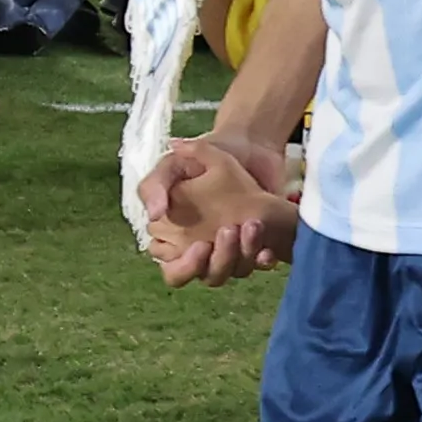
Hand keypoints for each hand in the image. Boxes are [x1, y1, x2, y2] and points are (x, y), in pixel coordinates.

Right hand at [137, 132, 300, 283]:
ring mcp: (231, 250)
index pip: (173, 269)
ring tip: (251, 224)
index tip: (200, 246)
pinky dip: (263, 260)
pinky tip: (268, 249)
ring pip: (233, 272)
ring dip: (242, 255)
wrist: (245, 145)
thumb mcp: (174, 166)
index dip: (184, 266)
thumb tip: (154, 215)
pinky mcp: (257, 245)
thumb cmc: (203, 160)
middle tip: (227, 233)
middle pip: (205, 276)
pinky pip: (260, 264)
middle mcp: (204, 251)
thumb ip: (156, 186)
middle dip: (217, 264)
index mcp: (177, 240)